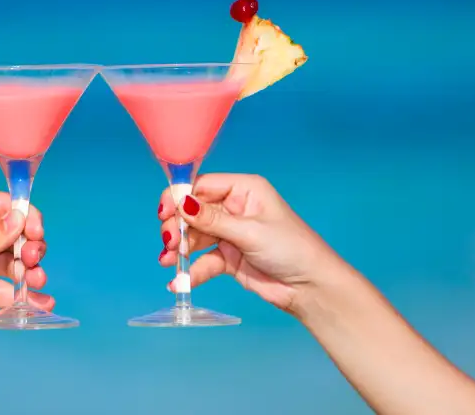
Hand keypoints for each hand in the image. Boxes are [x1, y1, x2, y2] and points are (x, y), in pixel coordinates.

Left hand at [0, 190, 53, 331]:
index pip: (3, 206)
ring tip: (36, 282)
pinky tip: (37, 303)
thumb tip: (21, 221)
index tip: (36, 234)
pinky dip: (18, 296)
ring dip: (27, 272)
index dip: (24, 218)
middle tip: (33, 262)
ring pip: (9, 264)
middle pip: (11, 236)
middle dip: (28, 247)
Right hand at [158, 174, 340, 312]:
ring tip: (169, 262)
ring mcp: (229, 233)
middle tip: (169, 243)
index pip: (202, 186)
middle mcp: (233, 208)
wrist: (310, 288)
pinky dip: (191, 271)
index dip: (180, 197)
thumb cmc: (291, 249)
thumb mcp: (249, 231)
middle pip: (193, 212)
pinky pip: (203, 260)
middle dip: (178, 227)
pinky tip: (179, 282)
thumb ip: (212, 220)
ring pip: (194, 236)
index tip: (164, 213)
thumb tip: (181, 203)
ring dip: (180, 249)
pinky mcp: (228, 257)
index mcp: (243, 189)